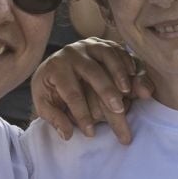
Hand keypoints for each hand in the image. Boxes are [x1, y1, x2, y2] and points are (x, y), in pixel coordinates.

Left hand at [29, 38, 153, 143]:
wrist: (53, 62)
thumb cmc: (50, 87)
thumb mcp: (43, 103)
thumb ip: (54, 119)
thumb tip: (67, 135)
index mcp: (55, 68)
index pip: (71, 93)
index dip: (81, 114)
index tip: (91, 133)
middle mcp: (72, 53)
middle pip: (92, 72)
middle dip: (106, 91)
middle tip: (118, 110)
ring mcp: (88, 45)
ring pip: (106, 55)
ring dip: (119, 73)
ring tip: (127, 92)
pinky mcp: (101, 43)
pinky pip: (117, 49)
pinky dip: (127, 60)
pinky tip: (134, 75)